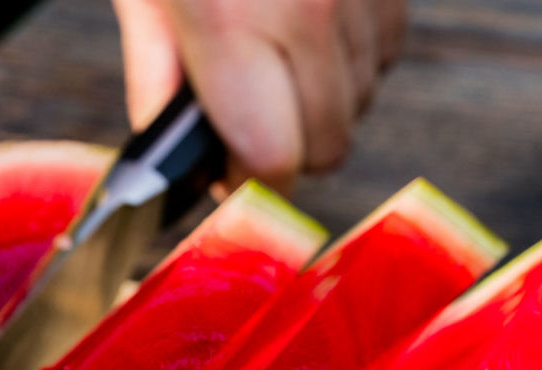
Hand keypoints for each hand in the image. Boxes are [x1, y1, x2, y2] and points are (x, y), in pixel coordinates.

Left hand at [114, 0, 406, 193]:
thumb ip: (154, 70)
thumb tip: (171, 151)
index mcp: (230, 17)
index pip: (269, 158)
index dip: (247, 181)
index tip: (228, 175)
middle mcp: (308, 10)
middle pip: (327, 146)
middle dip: (287, 148)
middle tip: (245, 114)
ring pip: (361, 100)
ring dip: (321, 99)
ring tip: (273, 53)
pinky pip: (387, 50)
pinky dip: (353, 52)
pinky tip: (311, 23)